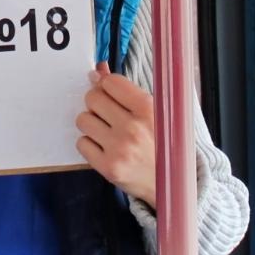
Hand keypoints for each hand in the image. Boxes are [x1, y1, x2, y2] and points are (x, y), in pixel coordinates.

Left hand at [75, 63, 156, 206]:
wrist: (173, 184)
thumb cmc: (162, 144)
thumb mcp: (154, 112)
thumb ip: (125, 90)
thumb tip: (98, 70)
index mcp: (148, 109)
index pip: (110, 82)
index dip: (107, 86)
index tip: (111, 95)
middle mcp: (133, 128)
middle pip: (92, 98)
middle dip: (97, 104)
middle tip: (109, 115)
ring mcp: (119, 149)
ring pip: (83, 119)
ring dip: (92, 124)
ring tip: (108, 132)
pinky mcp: (108, 168)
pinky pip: (81, 143)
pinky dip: (90, 144)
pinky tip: (105, 148)